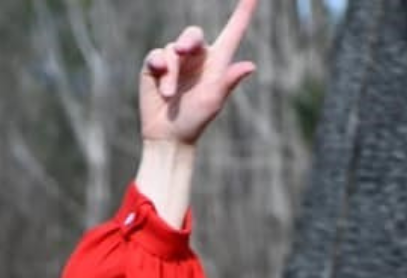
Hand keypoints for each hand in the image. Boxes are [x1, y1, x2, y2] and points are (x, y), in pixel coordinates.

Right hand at [139, 0, 256, 145]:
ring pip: (172, 50)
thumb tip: (251, 66)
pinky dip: (159, 68)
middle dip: (188, 41)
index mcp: (217, 63)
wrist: (169, 136)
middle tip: (183, 51)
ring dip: (172, 74)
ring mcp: (175, 61)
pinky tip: (161, 85)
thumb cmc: (195, 121)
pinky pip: (157, 55)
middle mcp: (196, 58)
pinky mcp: (156, 66)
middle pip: (193, 34)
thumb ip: (228, 81)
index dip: (243, 13)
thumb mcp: (213, 101)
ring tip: (170, 96)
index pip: (232, 33)